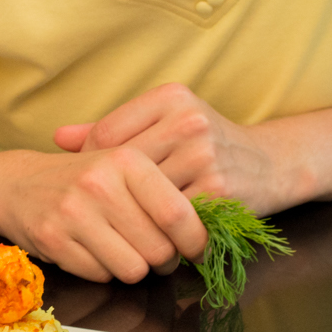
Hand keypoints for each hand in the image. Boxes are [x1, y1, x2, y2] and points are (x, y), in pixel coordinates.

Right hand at [0, 147, 204, 284]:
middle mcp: (100, 184)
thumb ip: (162, 192)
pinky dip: (102, 270)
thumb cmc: (81, 178)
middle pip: (158, 249)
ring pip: (132, 269)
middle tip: (155, 252)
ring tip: (123, 249)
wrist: (15, 183)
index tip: (197, 249)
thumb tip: (206, 233)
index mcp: (126, 160)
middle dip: (163, 260)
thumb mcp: (121, 168)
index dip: (195, 240)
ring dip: (133, 268)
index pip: (178, 213)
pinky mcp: (53, 240)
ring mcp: (73, 213)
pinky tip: (92, 250)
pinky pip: (100, 275)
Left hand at [55, 83, 290, 217]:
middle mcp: (188, 121)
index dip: (91, 164)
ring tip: (122, 225)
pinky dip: (158, 229)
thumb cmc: (207, 145)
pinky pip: (170, 217)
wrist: (273, 164)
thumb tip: (57, 138)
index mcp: (170, 98)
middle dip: (108, 194)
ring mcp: (204, 156)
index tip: (92, 183)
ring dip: (131, 216)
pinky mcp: (218, 190)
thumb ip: (112, 130)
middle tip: (100, 212)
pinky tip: (152, 233)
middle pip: (122, 166)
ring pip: (144, 195)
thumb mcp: (165, 123)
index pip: (107, 134)